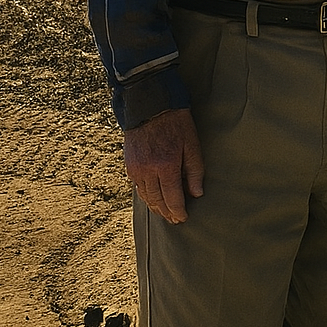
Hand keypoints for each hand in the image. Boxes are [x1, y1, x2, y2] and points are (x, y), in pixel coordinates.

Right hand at [123, 107, 204, 223]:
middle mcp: (148, 170)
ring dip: (155, 207)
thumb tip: (196, 194)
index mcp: (166, 166)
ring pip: (146, 196)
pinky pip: (138, 187)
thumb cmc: (176, 124)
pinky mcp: (129, 165)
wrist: (150, 106)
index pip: (172, 198)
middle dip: (167, 213)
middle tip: (175, 220)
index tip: (183, 219)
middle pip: (157, 201)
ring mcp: (136, 168)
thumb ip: (195, 171)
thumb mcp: (192, 145)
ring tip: (165, 213)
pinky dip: (146, 196)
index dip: (178, 211)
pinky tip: (154, 198)